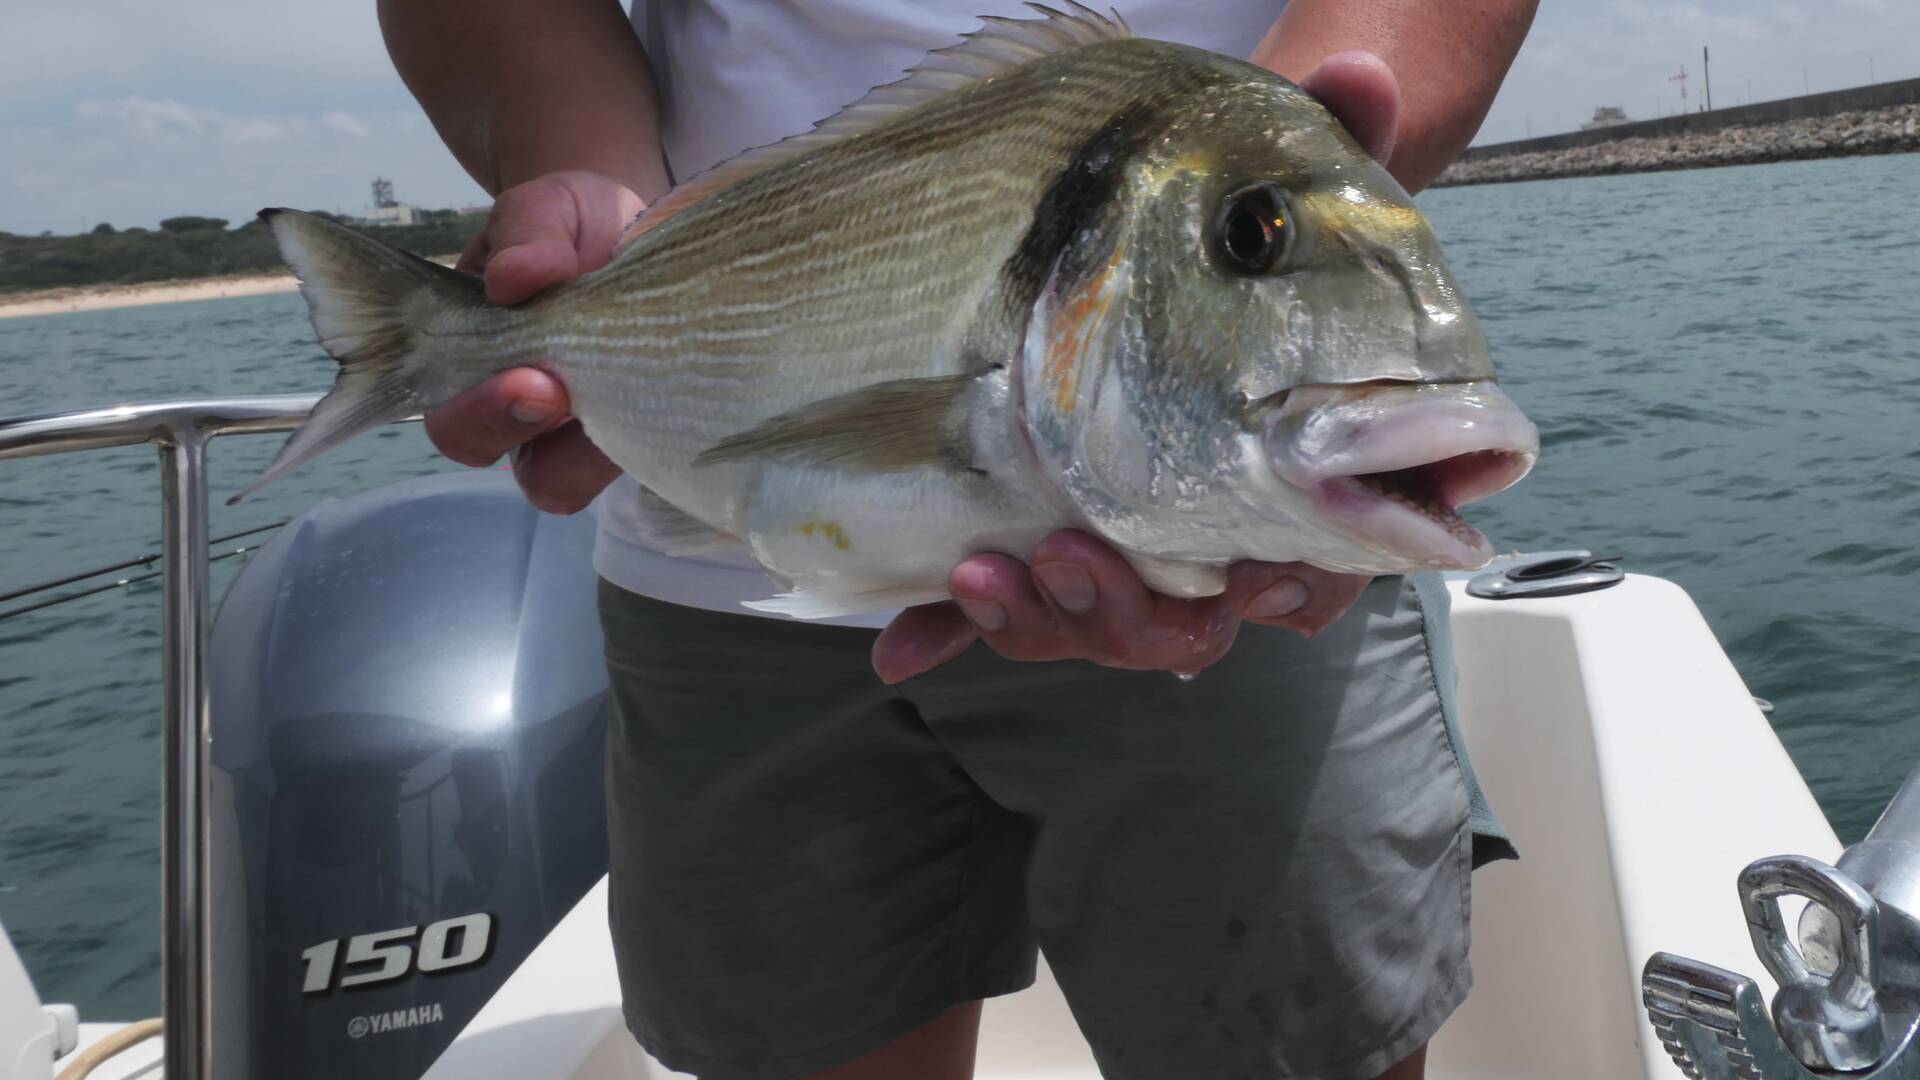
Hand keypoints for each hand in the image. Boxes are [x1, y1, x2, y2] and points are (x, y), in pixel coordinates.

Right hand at [423, 170, 644, 512]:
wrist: (640, 230)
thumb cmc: (575, 227)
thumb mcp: (547, 209)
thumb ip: (527, 232)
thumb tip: (512, 276)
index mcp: (481, 370)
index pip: (457, 424)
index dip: (482, 414)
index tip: (530, 377)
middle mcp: (528, 418)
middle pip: (514, 467)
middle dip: (527, 431)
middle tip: (558, 390)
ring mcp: (591, 432)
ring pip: (574, 480)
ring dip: (594, 451)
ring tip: (630, 393)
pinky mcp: (650, 433)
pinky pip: (648, 463)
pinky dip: (661, 439)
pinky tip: (682, 396)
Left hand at [870, 55, 1400, 683]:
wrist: (1174, 250)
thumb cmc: (1247, 234)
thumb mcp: (1291, 188)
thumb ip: (1339, 143)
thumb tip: (1364, 75)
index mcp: (1293, 485)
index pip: (1312, 576)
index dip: (1285, 594)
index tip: (1249, 585)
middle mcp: (1206, 535)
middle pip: (1185, 626)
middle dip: (1125, 612)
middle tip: (1072, 556)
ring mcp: (1119, 545)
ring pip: (1092, 627)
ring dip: (1039, 619)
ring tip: (985, 572)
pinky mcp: (1039, 535)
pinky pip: (1002, 605)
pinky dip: (951, 628)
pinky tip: (900, 648)